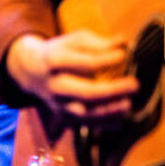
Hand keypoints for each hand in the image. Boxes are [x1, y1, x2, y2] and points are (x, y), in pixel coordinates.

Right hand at [6, 31, 137, 126]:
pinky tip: (121, 117)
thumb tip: (123, 43)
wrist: (30, 71)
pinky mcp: (62, 116)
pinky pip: (85, 125)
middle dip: (112, 91)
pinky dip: (104, 124)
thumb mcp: (74, 40)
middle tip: (134, 84)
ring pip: (84, 114)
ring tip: (128, 104)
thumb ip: (98, 42)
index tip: (123, 55)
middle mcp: (55, 85)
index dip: (106, 60)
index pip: (85, 63)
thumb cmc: (59, 52)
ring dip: (109, 112)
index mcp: (55, 61)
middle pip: (85, 92)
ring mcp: (58, 103)